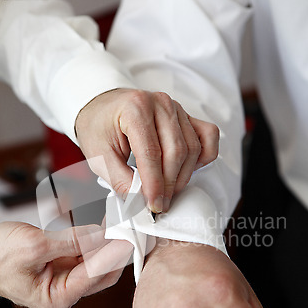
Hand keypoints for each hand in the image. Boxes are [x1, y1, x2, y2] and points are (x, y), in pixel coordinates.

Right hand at [0, 221, 132, 307]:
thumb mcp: (34, 245)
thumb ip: (71, 241)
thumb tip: (102, 235)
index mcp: (56, 299)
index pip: (94, 276)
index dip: (113, 254)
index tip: (128, 236)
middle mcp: (64, 295)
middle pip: (101, 273)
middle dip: (114, 249)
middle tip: (128, 226)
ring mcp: (64, 282)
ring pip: (96, 263)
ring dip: (106, 243)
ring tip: (118, 222)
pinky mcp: (63, 269)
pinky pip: (86, 255)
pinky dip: (94, 241)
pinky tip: (104, 226)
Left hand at [75, 88, 218, 212]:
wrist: (104, 107)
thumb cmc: (100, 128)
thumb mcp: (99, 156)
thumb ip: (120, 179)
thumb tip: (140, 202)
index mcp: (135, 108)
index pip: (151, 152)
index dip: (155, 184)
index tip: (154, 205)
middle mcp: (160, 103)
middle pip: (176, 151)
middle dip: (169, 184)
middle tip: (160, 204)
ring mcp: (177, 108)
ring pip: (192, 148)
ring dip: (183, 176)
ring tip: (168, 192)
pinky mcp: (187, 115)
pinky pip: (208, 136)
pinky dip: (203, 156)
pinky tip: (186, 169)